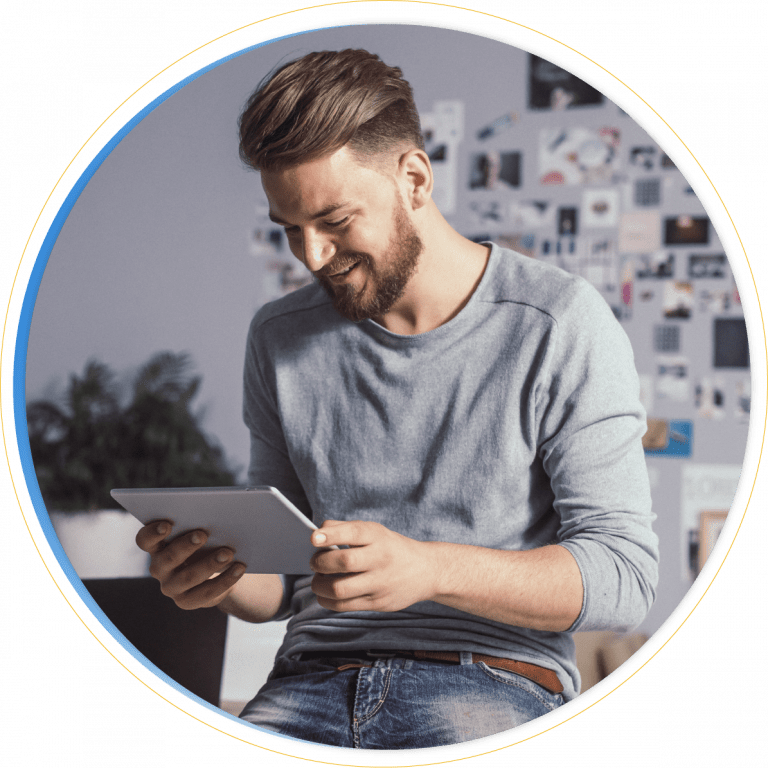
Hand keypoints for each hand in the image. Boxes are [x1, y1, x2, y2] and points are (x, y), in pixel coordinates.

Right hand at [135, 520, 245, 609]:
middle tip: (204, 534)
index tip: (167, 524)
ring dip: (209, 564)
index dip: (153, 532)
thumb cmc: (205, 544)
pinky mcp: (187, 601)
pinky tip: (239, 568)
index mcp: (157, 547)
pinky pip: (206, 592)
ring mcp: (171, 587)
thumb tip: (217, 514)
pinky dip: (225, 579)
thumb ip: (199, 526)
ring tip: (228, 553)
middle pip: (168, 558)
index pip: (145, 540)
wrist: (215, 574)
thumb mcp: (199, 535)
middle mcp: (159, 568)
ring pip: (188, 577)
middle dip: (186, 545)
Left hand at [308, 520, 437, 612]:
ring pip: (340, 589)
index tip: (313, 538)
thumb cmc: (390, 548)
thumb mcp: (375, 531)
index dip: (331, 535)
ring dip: (319, 585)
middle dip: (320, 562)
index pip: (354, 533)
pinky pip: (344, 606)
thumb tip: (316, 535)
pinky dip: (327, 600)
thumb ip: (345, 529)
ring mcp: (380, 583)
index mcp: (378, 536)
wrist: (426, 571)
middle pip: (344, 562)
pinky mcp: (378, 603)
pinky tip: (325, 594)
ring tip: (318, 580)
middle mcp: (381, 559)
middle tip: (314, 562)